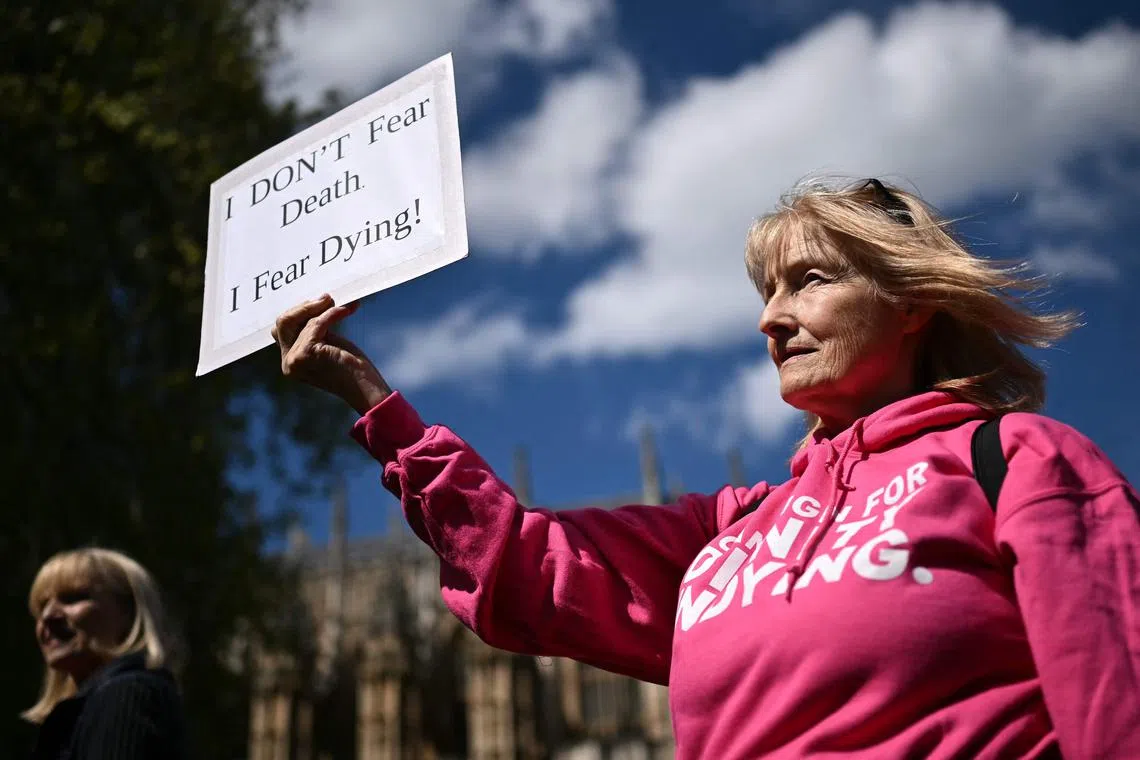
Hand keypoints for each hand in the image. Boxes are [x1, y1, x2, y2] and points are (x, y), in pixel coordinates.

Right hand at [273, 294, 391, 415]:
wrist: (366, 388)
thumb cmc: (352, 367)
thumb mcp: (328, 343)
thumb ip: (315, 329)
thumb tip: (318, 299)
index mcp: (290, 361)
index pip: (282, 329)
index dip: (299, 313)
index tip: (320, 302)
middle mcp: (288, 363)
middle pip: (282, 322)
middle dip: (304, 307)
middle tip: (327, 298)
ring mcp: (294, 360)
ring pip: (302, 321)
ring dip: (324, 310)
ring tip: (344, 306)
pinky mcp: (305, 353)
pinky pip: (316, 323)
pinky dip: (332, 314)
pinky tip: (347, 310)